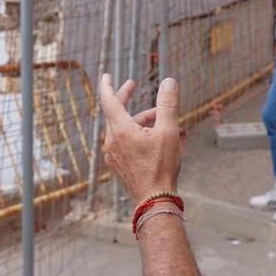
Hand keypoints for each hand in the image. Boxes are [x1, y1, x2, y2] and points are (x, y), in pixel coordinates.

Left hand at [100, 74, 181, 200]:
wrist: (154, 200)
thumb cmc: (161, 167)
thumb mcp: (169, 132)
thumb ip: (168, 105)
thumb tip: (169, 81)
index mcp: (120, 130)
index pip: (109, 101)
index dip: (107, 85)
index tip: (106, 75)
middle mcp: (112, 141)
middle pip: (115, 113)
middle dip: (125, 98)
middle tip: (132, 85)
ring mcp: (113, 155)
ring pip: (122, 128)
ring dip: (139, 119)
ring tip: (161, 118)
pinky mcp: (118, 165)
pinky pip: (124, 142)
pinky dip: (136, 133)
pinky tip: (154, 138)